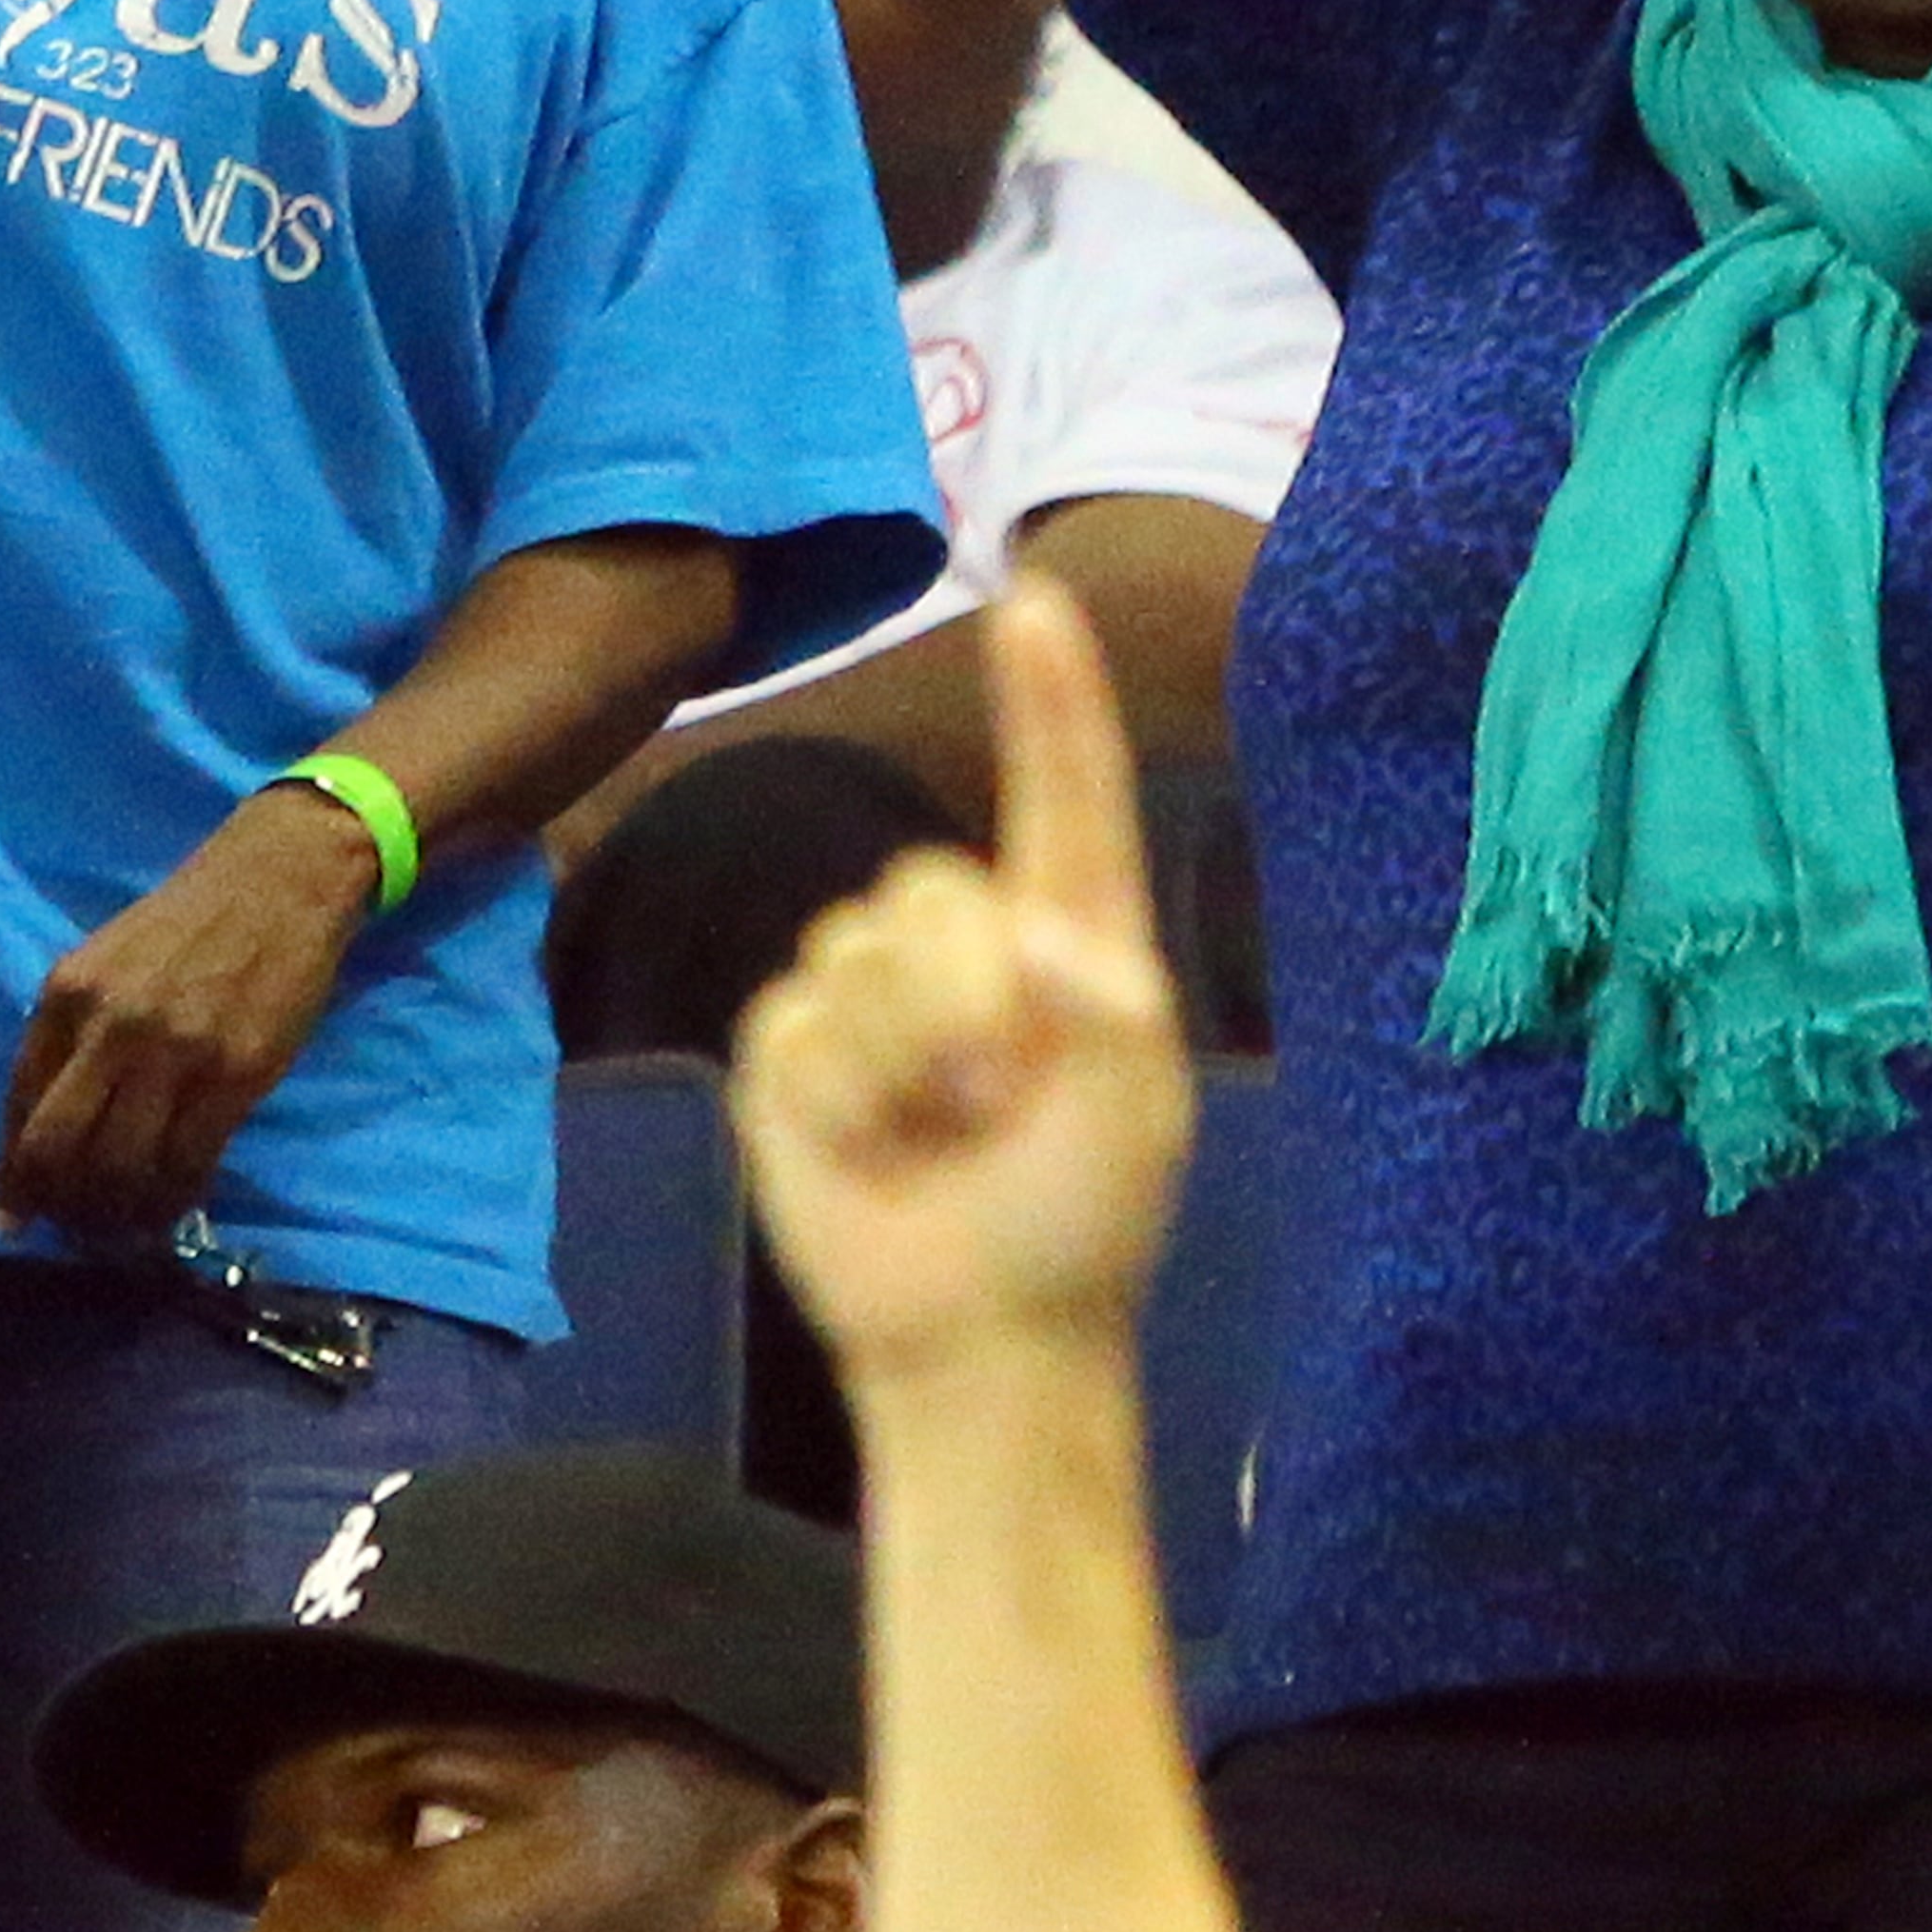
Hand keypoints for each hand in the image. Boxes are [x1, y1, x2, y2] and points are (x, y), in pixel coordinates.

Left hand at [0, 783, 377, 1238]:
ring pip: (122, 1168)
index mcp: (67, 994)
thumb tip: (42, 1135)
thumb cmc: (189, 924)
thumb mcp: (107, 964)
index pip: (20, 1110)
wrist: (282, 878)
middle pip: (59, 1150)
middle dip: (60, 1206)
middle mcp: (111, 1025)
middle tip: (75, 1230)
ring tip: (126, 1228)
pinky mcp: (237, 1071)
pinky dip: (174, 1201)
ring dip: (117, 1216)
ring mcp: (177, 1050)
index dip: (15, 1180)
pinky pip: (190, 1162)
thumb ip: (72, 1037)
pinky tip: (174, 1207)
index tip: (18, 1219)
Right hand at [735, 573, 1193, 1381]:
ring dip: (900, 1065)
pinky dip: (839, 1102)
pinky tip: (875, 1153)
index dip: (1049, 697)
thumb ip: (1111, 1011)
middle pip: (929, 889)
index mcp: (1072, 932)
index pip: (1062, 792)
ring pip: (854, 952)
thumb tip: (1031, 941)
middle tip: (999, 1104)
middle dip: (959, 1002)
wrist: (980, 1333)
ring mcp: (874, 989)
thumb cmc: (1080, 1220)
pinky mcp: (797, 1048)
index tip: (1035, 598)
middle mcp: (974, 940)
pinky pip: (793, 1022)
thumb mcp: (1138, 1112)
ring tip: (941, 1137)